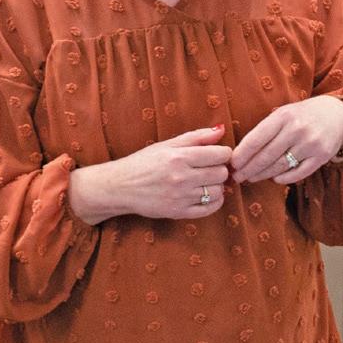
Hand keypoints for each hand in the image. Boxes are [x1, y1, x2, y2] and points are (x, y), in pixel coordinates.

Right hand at [68, 125, 232, 223]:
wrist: (120, 187)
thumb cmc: (143, 163)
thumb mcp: (166, 145)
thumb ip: (196, 137)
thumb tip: (221, 130)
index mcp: (178, 157)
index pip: (220, 154)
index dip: (222, 154)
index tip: (215, 155)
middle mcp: (181, 177)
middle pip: (221, 173)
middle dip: (218, 169)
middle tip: (209, 169)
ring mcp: (180, 197)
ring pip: (217, 192)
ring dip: (215, 186)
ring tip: (204, 182)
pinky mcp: (178, 212)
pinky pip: (209, 209)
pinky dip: (213, 202)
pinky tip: (205, 195)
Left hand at [230, 97, 342, 184]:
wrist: (336, 114)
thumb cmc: (301, 116)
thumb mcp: (282, 115)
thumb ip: (264, 131)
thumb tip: (240, 155)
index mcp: (283, 116)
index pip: (256, 139)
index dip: (242, 155)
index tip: (232, 164)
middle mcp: (297, 129)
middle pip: (266, 156)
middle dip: (248, 169)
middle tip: (237, 177)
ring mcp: (311, 144)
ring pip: (280, 166)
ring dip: (262, 175)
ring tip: (251, 178)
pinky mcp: (322, 156)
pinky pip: (298, 173)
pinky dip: (284, 178)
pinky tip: (275, 178)